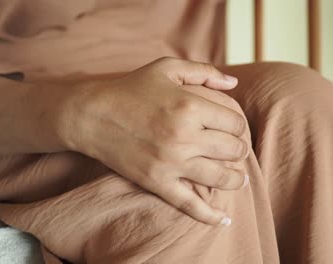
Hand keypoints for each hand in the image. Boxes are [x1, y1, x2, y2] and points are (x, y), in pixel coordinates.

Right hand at [61, 57, 249, 225]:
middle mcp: (184, 136)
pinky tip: (225, 221)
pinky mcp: (157, 182)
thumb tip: (234, 84)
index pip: (236, 124)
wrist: (92, 115)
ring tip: (237, 178)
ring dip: (235, 179)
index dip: (239, 127)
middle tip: (234, 151)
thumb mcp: (167, 68)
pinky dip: (210, 216)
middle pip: (233, 151)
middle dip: (239, 151)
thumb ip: (204, 71)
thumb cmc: (131, 89)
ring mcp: (171, 162)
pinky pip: (190, 205)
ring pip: (220, 178)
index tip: (232, 129)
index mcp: (190, 106)